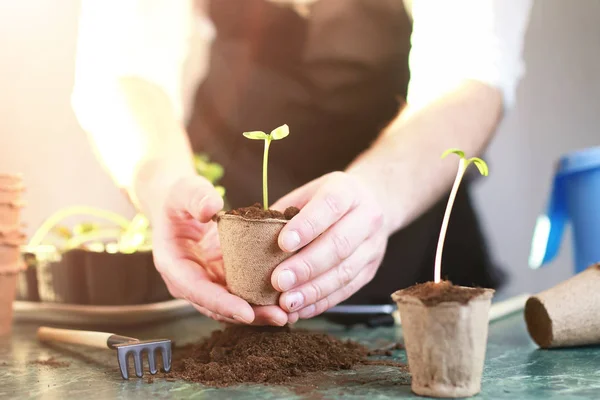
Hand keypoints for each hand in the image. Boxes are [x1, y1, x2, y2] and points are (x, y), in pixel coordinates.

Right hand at [151, 175, 295, 325]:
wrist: (180, 205)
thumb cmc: (180, 198)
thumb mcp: (185, 191)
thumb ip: (197, 198)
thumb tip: (212, 209)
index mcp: (174, 265)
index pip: (198, 291)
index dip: (222, 303)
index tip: (247, 312)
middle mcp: (190, 282)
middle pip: (218, 307)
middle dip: (249, 315)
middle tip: (279, 317)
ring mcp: (207, 283)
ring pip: (232, 307)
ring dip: (259, 314)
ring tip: (287, 315)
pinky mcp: (223, 279)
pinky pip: (242, 295)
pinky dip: (262, 301)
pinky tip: (285, 301)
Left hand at [271, 171, 387, 318]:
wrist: (371, 203)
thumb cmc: (326, 200)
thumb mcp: (308, 194)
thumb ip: (284, 214)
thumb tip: (249, 239)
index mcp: (347, 191)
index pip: (330, 206)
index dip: (307, 225)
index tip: (282, 243)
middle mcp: (366, 217)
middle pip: (339, 245)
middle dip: (306, 266)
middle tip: (278, 281)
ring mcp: (372, 246)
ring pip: (344, 272)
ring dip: (313, 290)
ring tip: (287, 302)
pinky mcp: (370, 270)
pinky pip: (347, 290)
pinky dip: (322, 302)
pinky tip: (301, 309)